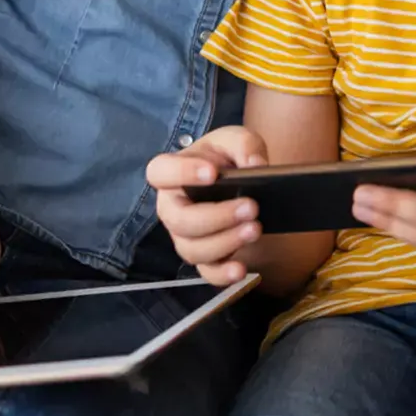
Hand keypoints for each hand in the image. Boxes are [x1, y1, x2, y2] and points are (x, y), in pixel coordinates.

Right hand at [147, 126, 269, 283]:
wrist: (241, 184)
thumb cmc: (227, 158)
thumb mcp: (236, 140)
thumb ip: (244, 144)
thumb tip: (255, 165)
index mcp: (171, 174)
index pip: (160, 173)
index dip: (181, 173)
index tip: (212, 172)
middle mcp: (172, 208)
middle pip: (181, 220)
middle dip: (217, 216)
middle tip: (251, 206)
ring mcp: (185, 237)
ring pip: (193, 249)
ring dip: (226, 241)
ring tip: (255, 228)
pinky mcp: (204, 258)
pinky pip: (206, 272)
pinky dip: (222, 275)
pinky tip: (241, 269)